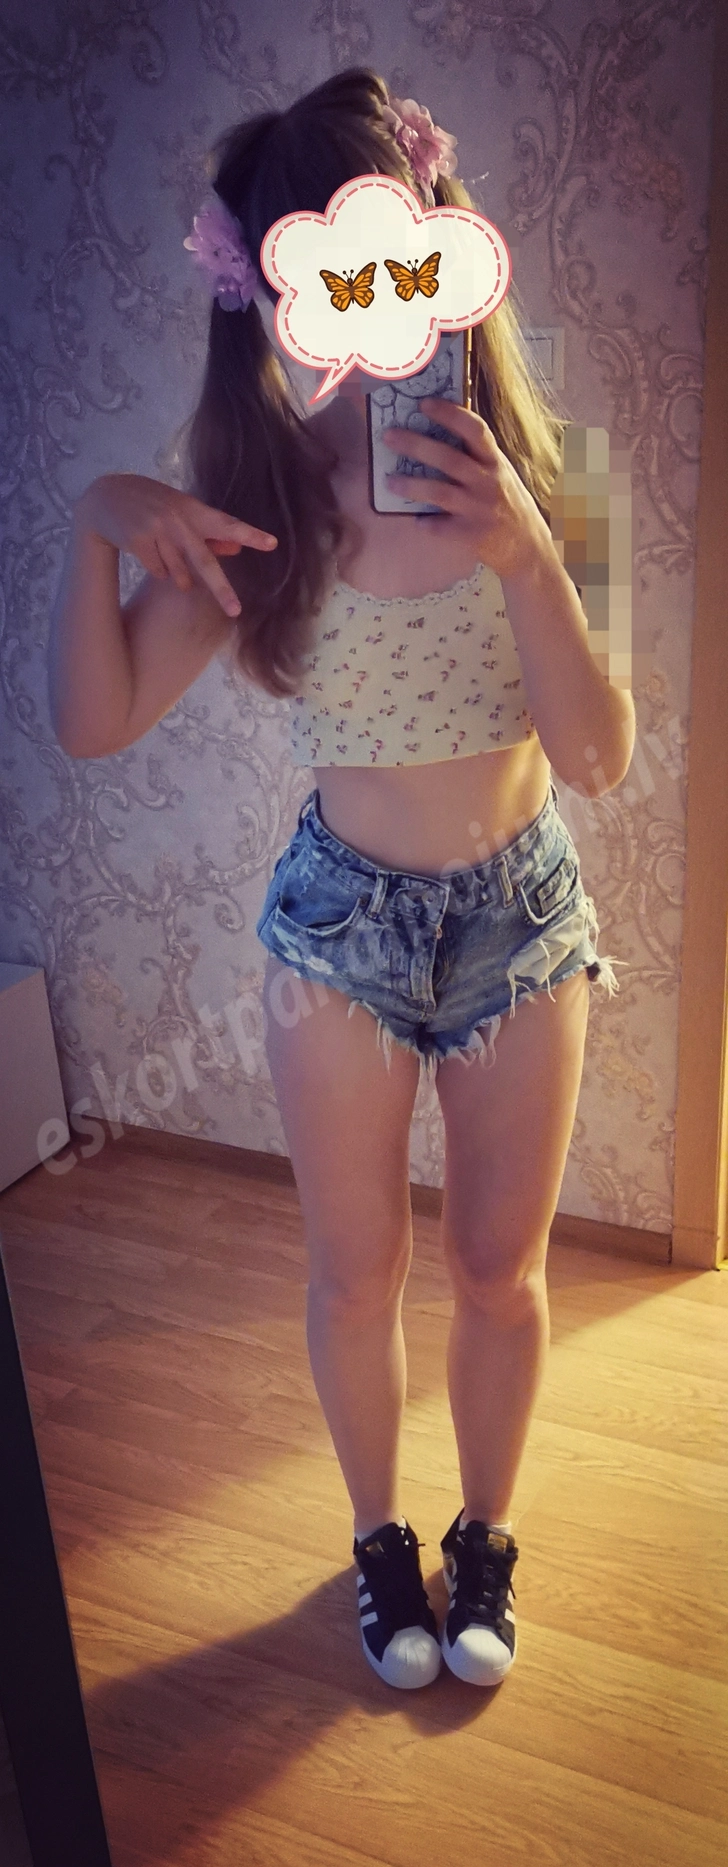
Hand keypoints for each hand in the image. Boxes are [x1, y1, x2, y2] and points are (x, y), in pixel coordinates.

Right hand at [77, 474, 276, 617]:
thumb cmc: (152, 505)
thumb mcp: (181, 511)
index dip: (250, 535)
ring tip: (164, 552)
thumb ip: (208, 530)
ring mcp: (159, 531)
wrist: (107, 496)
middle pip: (205, 562)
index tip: (272, 544)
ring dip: (177, 575)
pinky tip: (146, 550)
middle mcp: (179, 520)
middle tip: (235, 611)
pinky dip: (156, 569)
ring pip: (179, 574)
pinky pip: (158, 572)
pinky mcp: (140, 541)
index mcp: (194, 509)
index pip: (227, 523)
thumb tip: (235, 549)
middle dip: (222, 589)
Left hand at [382, 398, 550, 578]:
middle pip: (449, 458)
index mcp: (495, 462)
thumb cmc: (508, 503)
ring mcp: (479, 509)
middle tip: (389, 436)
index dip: (450, 414)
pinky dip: (426, 523)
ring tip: (389, 481)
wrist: (528, 547)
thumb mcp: (500, 474)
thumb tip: (444, 430)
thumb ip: (478, 456)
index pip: (475, 430)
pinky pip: (440, 527)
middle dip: (416, 445)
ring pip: (439, 492)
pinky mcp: (471, 535)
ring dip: (411, 485)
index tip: (424, 403)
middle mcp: (488, 482)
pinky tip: (418, 520)